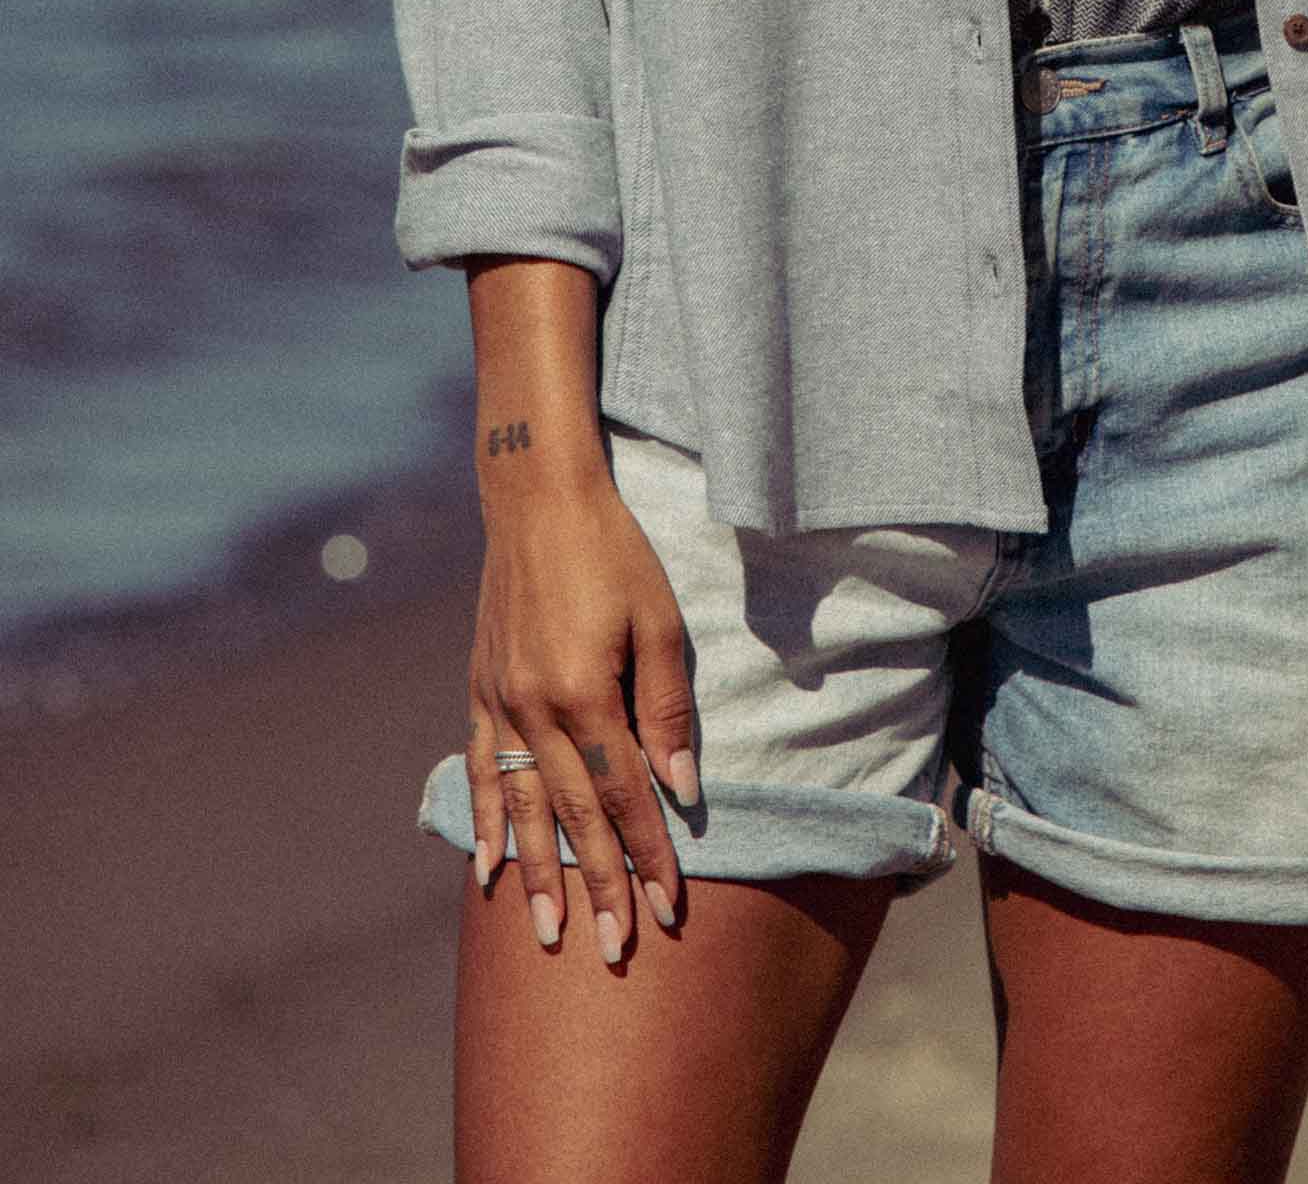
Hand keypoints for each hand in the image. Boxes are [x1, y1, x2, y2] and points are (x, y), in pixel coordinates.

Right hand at [465, 474, 702, 960]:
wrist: (537, 501)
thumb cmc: (613, 553)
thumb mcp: (659, 621)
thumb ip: (668, 708)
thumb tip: (682, 790)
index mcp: (583, 691)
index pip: (624, 793)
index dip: (648, 853)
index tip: (668, 908)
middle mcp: (534, 707)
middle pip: (573, 816)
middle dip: (599, 886)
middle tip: (613, 951)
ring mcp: (499, 702)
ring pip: (521, 808)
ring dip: (538, 876)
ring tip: (550, 934)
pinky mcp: (481, 690)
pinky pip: (483, 770)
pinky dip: (485, 822)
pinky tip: (486, 868)